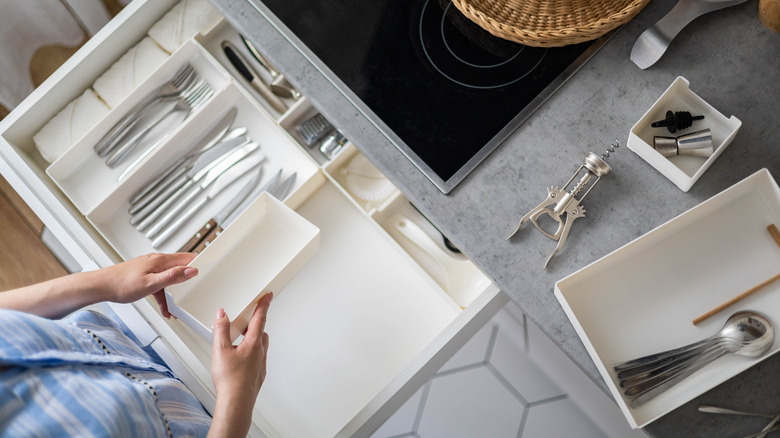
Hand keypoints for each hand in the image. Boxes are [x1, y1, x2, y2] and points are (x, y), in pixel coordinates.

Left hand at [94, 253, 197, 317]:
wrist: (100, 286)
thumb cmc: (121, 284)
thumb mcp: (151, 284)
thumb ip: (173, 277)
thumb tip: (191, 270)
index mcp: (161, 261)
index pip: (187, 258)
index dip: (200, 262)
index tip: (211, 267)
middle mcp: (157, 261)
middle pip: (180, 267)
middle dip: (190, 278)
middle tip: (200, 286)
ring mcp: (151, 267)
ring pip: (170, 278)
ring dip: (175, 292)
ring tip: (177, 306)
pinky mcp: (145, 274)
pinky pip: (160, 284)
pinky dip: (164, 296)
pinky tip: (163, 308)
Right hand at [208, 292, 271, 436]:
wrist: (236, 403)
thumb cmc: (230, 380)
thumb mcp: (220, 350)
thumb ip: (221, 330)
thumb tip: (222, 314)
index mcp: (253, 343)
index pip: (260, 318)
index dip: (264, 305)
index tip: (268, 296)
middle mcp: (261, 352)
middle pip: (261, 331)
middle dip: (257, 322)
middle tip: (251, 316)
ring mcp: (261, 363)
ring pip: (261, 345)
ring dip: (254, 338)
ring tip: (242, 337)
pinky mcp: (259, 374)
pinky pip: (258, 358)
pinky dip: (252, 352)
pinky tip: (241, 358)